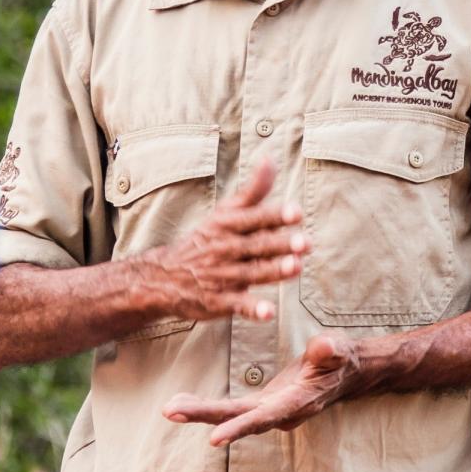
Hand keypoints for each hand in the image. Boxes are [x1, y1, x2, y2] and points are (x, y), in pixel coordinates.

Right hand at [145, 156, 309, 324]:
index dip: (275, 215)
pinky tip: (268, 312)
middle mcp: (225, 248)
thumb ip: (253, 190)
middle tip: (306, 242)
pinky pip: (237, 305)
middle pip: (256, 245)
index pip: (253, 218)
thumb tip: (271, 159)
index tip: (296, 212)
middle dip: (281, 244)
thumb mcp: (225, 212)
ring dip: (273, 271)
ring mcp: (221, 275)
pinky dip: (252, 309)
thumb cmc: (206, 239)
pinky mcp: (218, 301)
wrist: (164, 275)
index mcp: (227, 224)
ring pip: (251, 273)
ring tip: (295, 267)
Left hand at [163, 334, 360, 444]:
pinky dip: (208, 407)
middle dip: (204, 416)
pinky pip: (231, 409)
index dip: (239, 427)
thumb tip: (323, 347)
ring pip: (230, 415)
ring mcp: (268, 410)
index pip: (264, 417)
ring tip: (170, 408)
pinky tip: (185, 403)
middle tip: (171, 411)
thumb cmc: (340, 359)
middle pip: (237, 418)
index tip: (214, 438)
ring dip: (199, 412)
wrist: (343, 372)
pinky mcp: (262, 404)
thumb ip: (330, 351)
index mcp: (295, 402)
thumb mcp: (338, 350)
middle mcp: (278, 413)